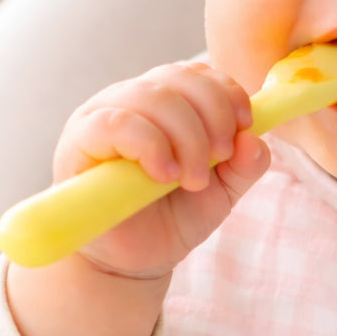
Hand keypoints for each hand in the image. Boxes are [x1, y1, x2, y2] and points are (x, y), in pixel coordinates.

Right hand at [54, 60, 270, 277]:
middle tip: (219, 158)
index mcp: (169, 106)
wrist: (133, 261)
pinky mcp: (80, 140)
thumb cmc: (172, 219)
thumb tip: (256, 140)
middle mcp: (135, 101)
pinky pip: (116, 123)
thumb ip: (243, 167)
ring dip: (186, 138)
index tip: (245, 125)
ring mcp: (104, 116)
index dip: (226, 93)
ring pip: (152, 97)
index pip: (197, 74)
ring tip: (192, 180)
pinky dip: (150, 145)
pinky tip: (164, 174)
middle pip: (178, 79)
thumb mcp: (221, 194)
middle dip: (212, 116)